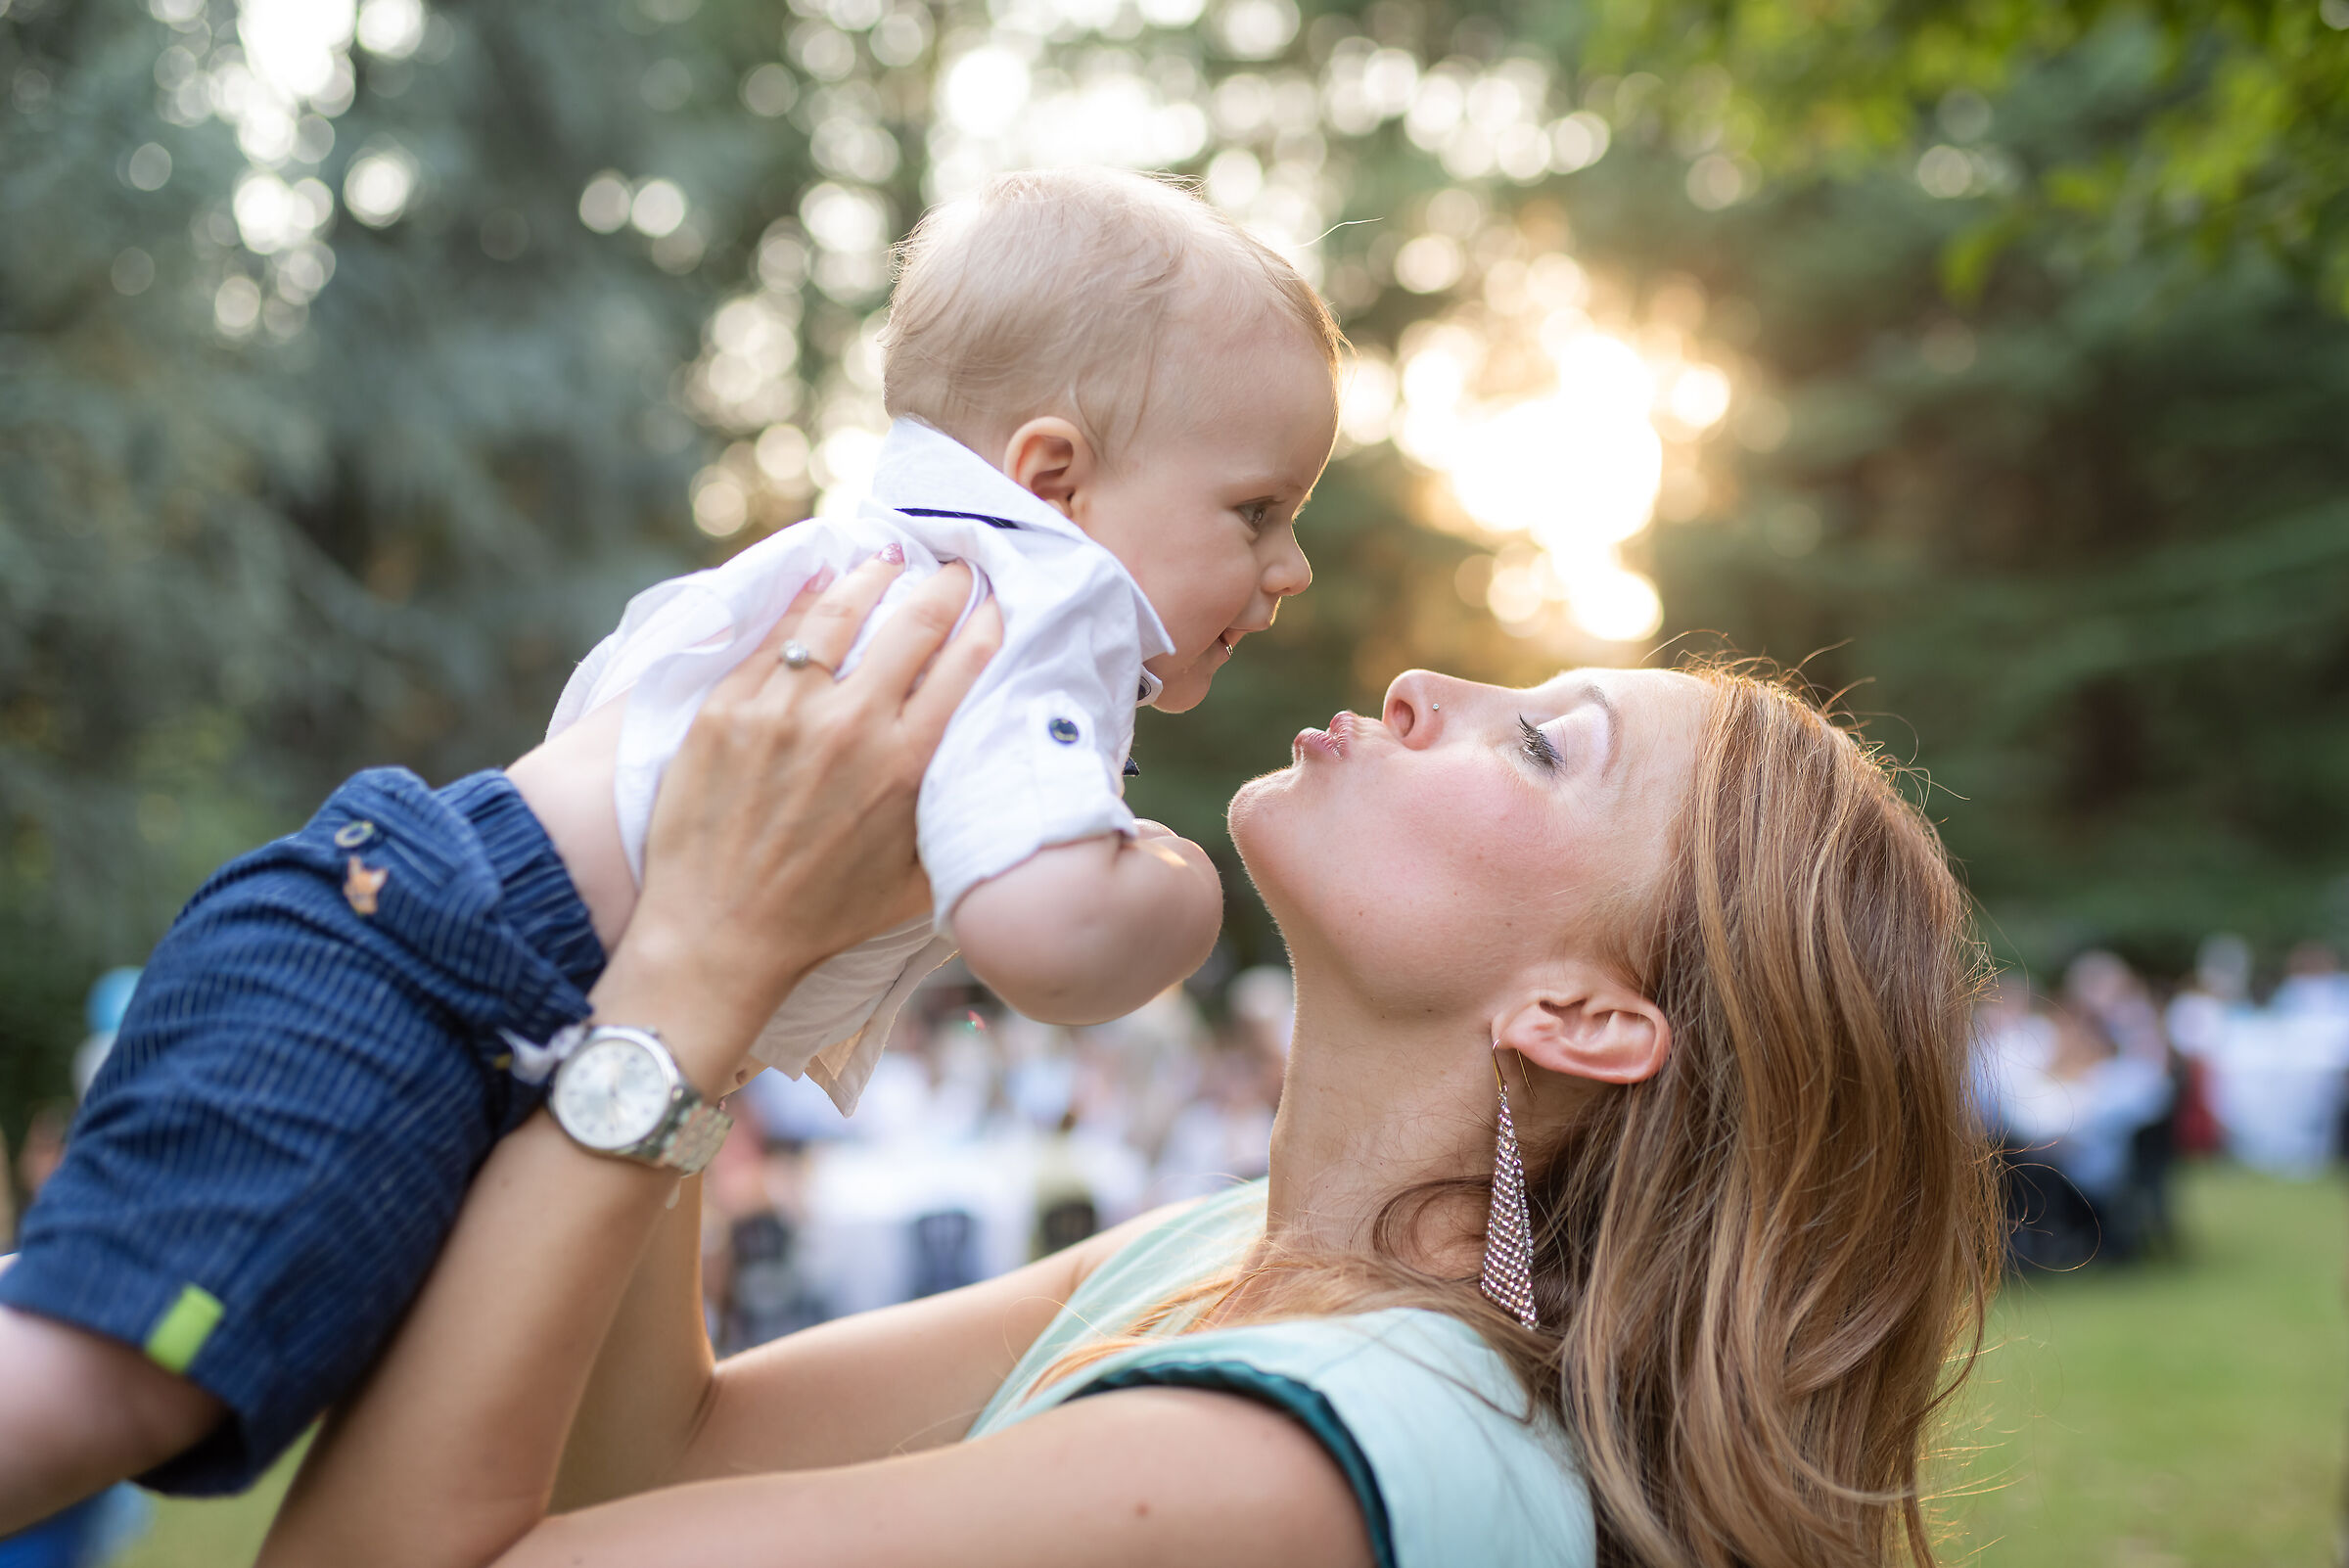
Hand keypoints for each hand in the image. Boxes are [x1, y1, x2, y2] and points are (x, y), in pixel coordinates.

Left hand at [599, 555, 999, 1085]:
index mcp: (907, 765)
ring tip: (886, 560)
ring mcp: (784, 710)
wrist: (718, 934)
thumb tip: (999, 781)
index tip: (993, 600)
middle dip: (942, 584)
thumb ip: (958, 820)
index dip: (986, 621)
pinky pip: (775, 636)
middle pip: (913, 622)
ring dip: (872, 577)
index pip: (965, 663)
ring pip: (840, 610)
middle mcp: (852, 725)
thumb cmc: (824, 916)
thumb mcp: (919, 880)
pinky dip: (805, 601)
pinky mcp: (728, 707)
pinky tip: (821, 582)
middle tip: (952, 567)